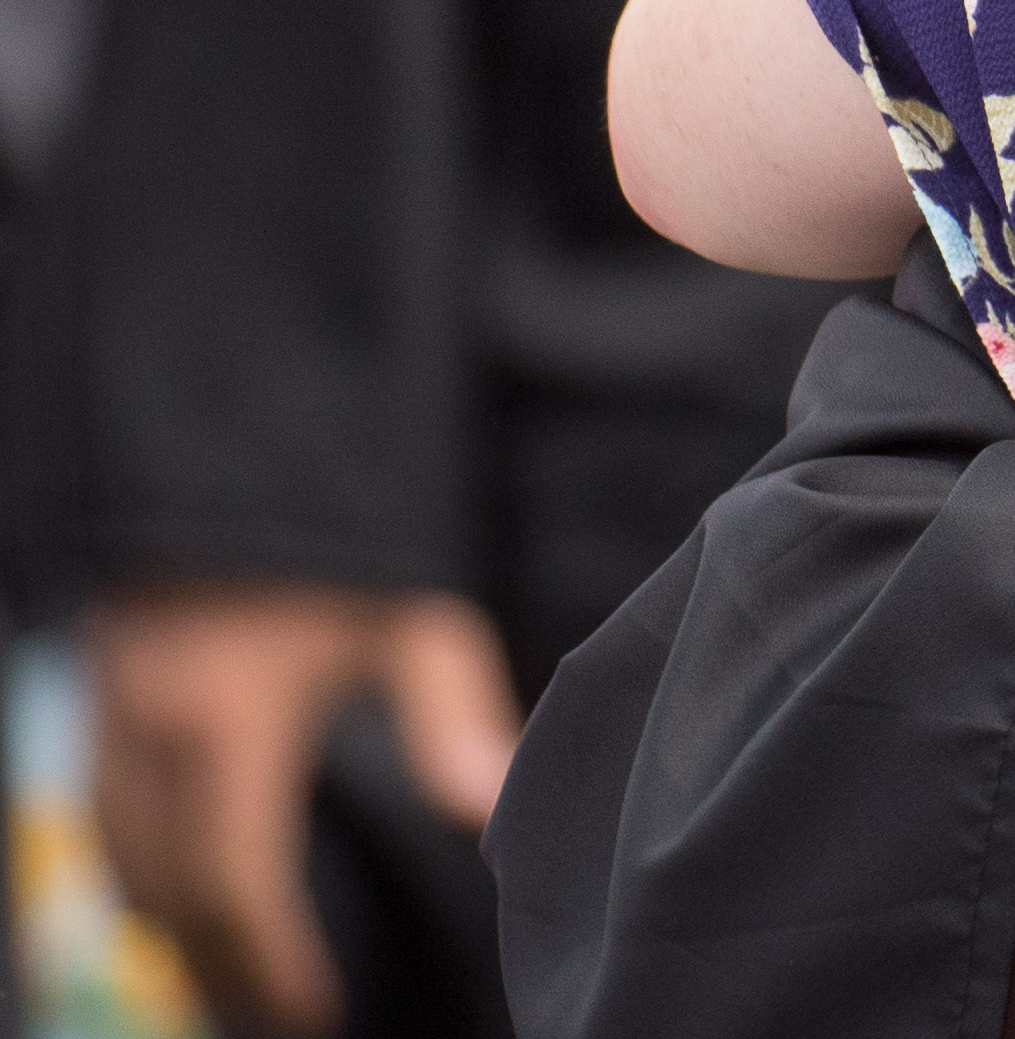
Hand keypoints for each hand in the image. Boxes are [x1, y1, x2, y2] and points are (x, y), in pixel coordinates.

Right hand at [87, 585, 517, 1033]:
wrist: (234, 463)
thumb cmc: (334, 545)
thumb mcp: (408, 617)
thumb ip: (450, 716)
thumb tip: (489, 812)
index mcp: (223, 726)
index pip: (230, 888)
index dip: (267, 966)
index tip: (312, 1013)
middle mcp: (147, 739)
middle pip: (167, 901)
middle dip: (219, 973)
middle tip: (282, 1016)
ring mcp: (107, 728)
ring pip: (122, 873)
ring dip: (173, 938)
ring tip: (239, 982)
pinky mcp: (94, 713)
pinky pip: (99, 832)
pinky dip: (138, 886)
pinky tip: (182, 910)